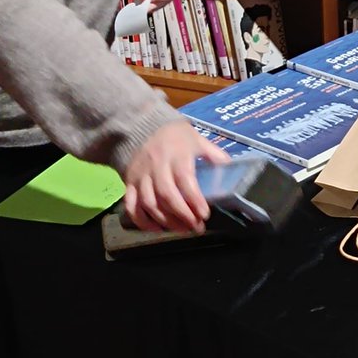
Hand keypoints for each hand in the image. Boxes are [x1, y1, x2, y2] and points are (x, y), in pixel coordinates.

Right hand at [123, 118, 229, 233]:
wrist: (145, 127)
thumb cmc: (177, 137)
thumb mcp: (197, 140)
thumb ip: (213, 154)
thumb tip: (229, 168)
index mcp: (177, 154)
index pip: (185, 179)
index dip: (194, 199)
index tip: (205, 214)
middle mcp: (157, 166)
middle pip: (167, 195)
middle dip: (182, 215)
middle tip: (196, 227)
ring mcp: (141, 176)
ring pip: (149, 203)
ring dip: (166, 221)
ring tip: (182, 229)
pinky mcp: (129, 183)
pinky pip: (131, 206)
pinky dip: (142, 221)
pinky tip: (157, 229)